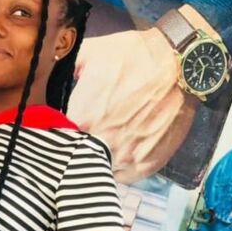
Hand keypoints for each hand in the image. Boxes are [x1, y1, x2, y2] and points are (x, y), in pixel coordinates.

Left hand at [68, 27, 196, 183]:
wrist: (182, 62)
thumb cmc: (135, 55)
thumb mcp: (90, 53)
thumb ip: (63, 69)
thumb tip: (49, 77)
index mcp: (81, 120)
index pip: (58, 141)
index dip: (59, 137)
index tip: (63, 131)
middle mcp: (101, 145)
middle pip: (78, 160)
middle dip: (78, 151)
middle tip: (84, 138)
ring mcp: (125, 158)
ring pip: (101, 171)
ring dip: (99, 162)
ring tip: (105, 145)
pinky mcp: (146, 165)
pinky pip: (125, 177)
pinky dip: (121, 168)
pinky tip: (122, 151)